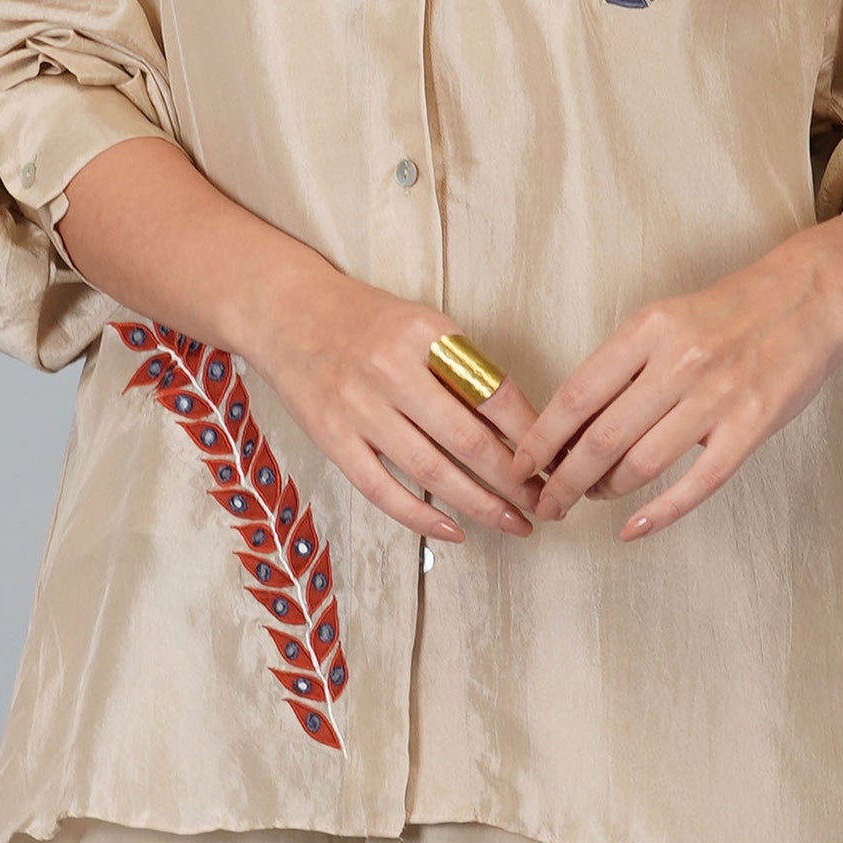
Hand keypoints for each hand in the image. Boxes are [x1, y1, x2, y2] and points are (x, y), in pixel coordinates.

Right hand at [245, 262, 542, 543]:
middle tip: (544, 502)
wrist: (288, 312)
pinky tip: (454, 530)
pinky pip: (382, 488)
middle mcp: (391, 371)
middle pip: (466, 438)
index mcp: (424, 335)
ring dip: (479, 504)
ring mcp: (358, 408)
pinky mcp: (332, 438)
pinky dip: (420, 515)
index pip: (492, 392)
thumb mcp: (421, 324)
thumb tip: (516, 426)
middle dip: (513, 478)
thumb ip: (462, 368)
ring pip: (430, 470)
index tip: (554, 457)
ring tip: (513, 523)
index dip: (529, 433)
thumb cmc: (366, 320)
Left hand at [507, 186, 842, 539]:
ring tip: (589, 500)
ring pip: (641, 463)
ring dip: (605, 491)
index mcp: (647, 330)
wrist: (808, 297)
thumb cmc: (730, 312)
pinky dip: (659, 512)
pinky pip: (697, 482)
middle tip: (545, 502)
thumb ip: (623, 363)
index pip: (576, 395)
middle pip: (600, 437)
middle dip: (563, 480)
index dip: (542, 439)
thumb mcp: (665, 318)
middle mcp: (678, 362)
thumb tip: (571, 420)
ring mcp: (716, 396)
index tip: (520, 465)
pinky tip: (634, 527)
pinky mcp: (751, 426)